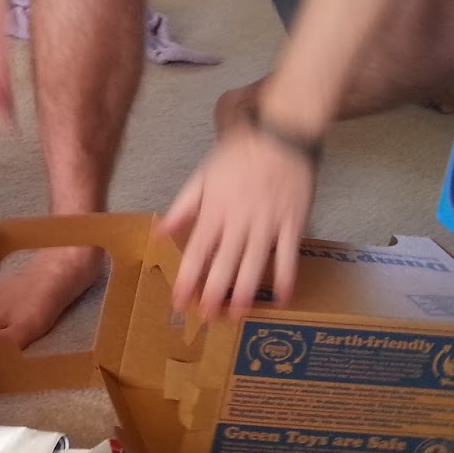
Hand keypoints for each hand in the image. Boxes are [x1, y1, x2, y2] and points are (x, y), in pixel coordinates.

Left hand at [159, 125, 314, 320]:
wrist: (280, 134)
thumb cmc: (237, 155)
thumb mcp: (202, 176)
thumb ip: (183, 206)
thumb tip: (160, 232)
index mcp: (215, 211)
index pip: (197, 252)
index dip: (188, 279)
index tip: (179, 302)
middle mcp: (239, 222)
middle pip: (224, 264)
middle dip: (213, 294)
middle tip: (206, 319)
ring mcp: (268, 224)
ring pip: (254, 265)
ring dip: (244, 293)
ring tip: (236, 316)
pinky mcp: (293, 222)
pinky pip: (289, 255)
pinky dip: (286, 278)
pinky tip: (282, 299)